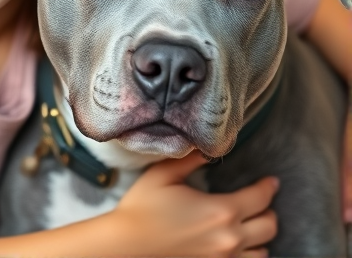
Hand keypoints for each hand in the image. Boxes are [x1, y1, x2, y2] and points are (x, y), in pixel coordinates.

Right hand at [111, 151, 278, 257]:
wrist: (127, 245)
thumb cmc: (142, 208)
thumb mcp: (164, 173)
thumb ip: (190, 159)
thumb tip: (208, 151)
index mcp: (221, 211)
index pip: (259, 198)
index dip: (268, 187)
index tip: (271, 181)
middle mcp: (229, 238)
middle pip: (269, 226)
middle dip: (268, 211)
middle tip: (261, 201)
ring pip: (263, 251)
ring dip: (261, 236)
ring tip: (252, 224)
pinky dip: (250, 255)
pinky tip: (239, 245)